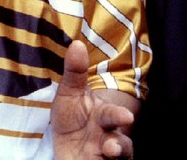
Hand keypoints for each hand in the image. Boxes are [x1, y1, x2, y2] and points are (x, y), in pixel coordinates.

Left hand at [52, 40, 136, 158]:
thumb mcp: (69, 94)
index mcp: (103, 117)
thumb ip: (74, 71)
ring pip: (119, 156)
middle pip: (120, 141)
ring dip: (115, 155)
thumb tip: (77, 43)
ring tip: (108, 152)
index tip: (125, 116)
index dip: (118, 115)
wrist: (66, 148)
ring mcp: (106, 154)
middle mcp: (109, 136)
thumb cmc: (72, 119)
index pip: (113, 115)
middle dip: (120, 143)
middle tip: (114, 145)